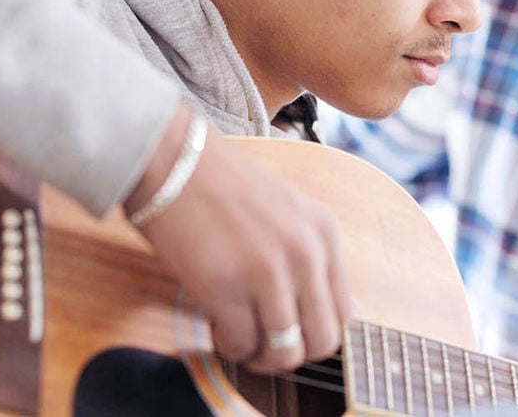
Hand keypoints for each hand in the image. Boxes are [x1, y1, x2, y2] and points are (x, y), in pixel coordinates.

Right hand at [125, 106, 352, 373]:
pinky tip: (215, 324)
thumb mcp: (288, 212)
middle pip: (323, 341)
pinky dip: (229, 345)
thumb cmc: (221, 186)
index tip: (291, 331)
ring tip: (239, 336)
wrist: (173, 160)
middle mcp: (305, 255)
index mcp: (324, 234)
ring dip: (261, 356)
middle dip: (293, 353)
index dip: (316, 333)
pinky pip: (242, 344)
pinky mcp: (226, 288)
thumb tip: (313, 314)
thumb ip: (308, 256)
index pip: (345, 313)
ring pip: (286, 353)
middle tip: (264, 343)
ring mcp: (267, 273)